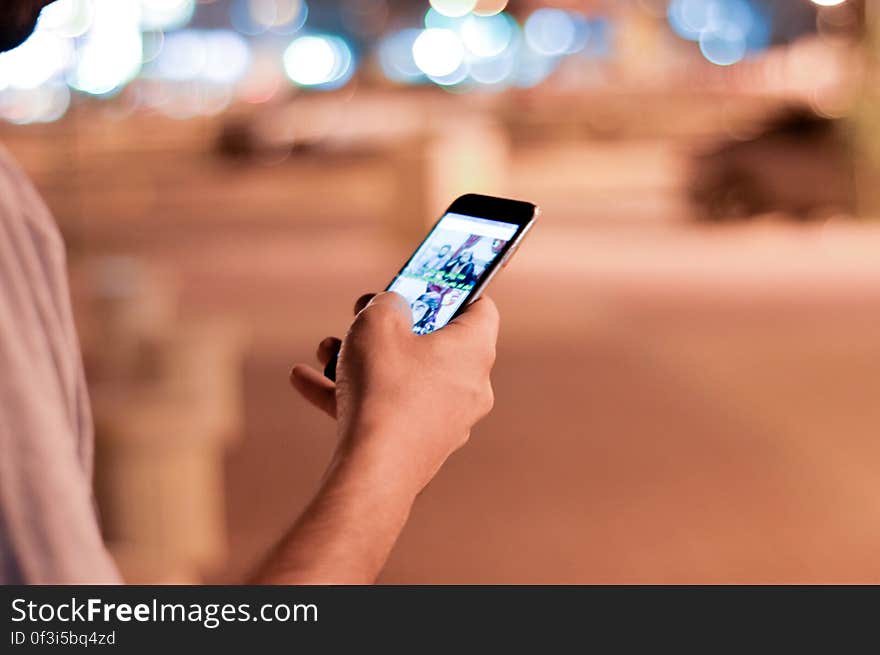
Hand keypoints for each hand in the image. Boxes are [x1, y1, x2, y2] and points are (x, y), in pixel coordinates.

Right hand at [290, 292, 498, 494]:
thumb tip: (391, 307)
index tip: (421, 284)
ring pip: (404, 377)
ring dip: (363, 360)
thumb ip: (387, 302)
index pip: (481, 307)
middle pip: (434, 343)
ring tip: (326, 350)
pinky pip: (387, 409)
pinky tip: (306, 381)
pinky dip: (353, 394)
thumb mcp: (377, 322)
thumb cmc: (384, 388)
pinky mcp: (419, 446)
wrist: (373, 470)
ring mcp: (446, 420)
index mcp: (474, 350)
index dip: (453, 289)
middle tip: (362, 315)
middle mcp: (469, 386)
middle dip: (391, 327)